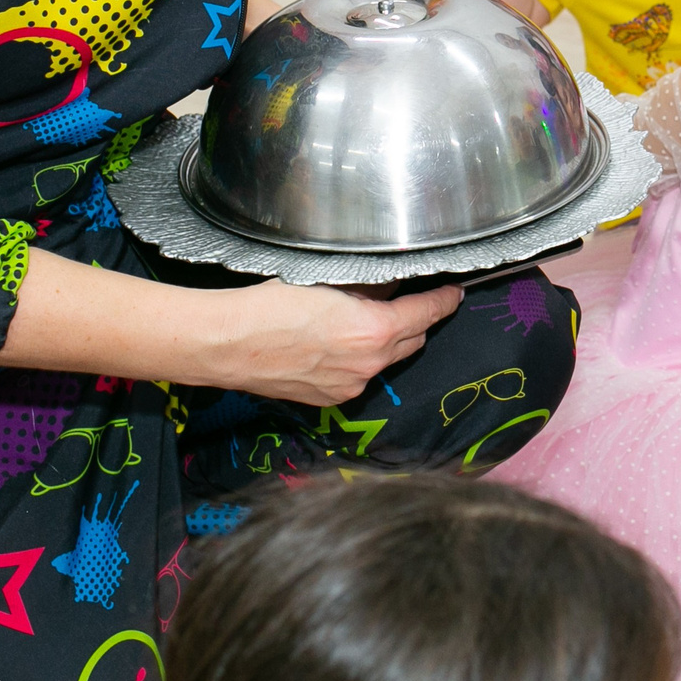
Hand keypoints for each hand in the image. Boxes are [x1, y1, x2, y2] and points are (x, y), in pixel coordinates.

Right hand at [214, 281, 460, 402]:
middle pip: (413, 341)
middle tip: (411, 301)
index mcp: (374, 330)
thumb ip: (368, 286)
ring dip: (385, 343)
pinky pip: (359, 377)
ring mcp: (350, 387)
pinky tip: (336, 345)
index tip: (453, 293)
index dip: (444, 300)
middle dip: (417, 321)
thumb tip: (390, 284)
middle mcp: (369, 365)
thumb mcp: (327, 280)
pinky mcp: (330, 399)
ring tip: (360, 322)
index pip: (427, 313)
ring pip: (385, 361)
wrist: (228, 344)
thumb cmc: (269, 305)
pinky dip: (359, 361)